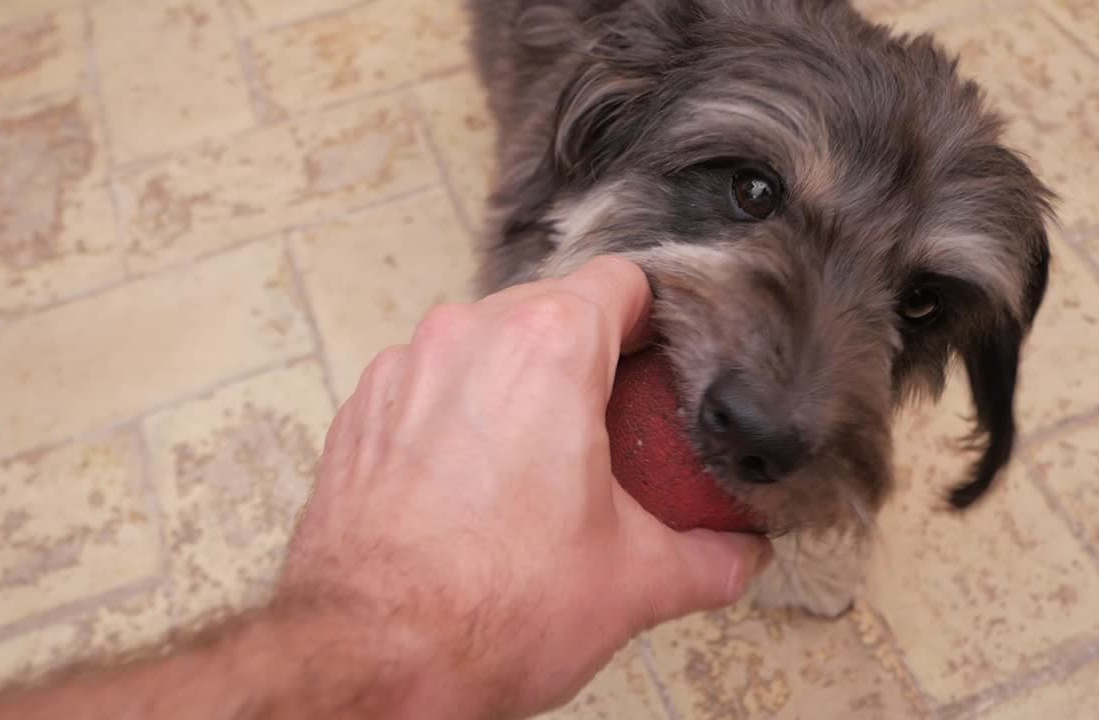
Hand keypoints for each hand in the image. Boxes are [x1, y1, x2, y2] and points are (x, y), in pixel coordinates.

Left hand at [278, 255, 771, 718]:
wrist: (370, 657)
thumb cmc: (487, 608)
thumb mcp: (635, 582)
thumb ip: (710, 558)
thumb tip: (737, 555)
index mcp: (547, 348)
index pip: (622, 282)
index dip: (655, 319)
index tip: (662, 364)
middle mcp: (468, 337)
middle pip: (551, 310)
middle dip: (588, 361)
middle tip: (613, 430)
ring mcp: (404, 369)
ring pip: (484, 345)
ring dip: (518, 385)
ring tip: (540, 463)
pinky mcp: (361, 411)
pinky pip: (428, 386)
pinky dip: (457, 416)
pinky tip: (473, 484)